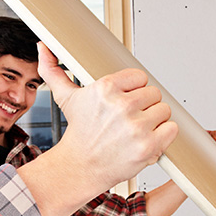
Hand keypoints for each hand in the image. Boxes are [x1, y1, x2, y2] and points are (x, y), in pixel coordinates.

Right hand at [16, 45, 177, 215]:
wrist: (80, 167)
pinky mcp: (148, 146)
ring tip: (136, 131)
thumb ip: (54, 71)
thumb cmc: (78, 133)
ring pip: (164, 110)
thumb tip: (43, 48)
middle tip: (129, 120)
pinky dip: (163, 136)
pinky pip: (171, 129)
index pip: (140, 77)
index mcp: (106, 88)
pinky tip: (146, 140)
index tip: (124, 103)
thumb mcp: (65, 98)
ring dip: (154, 121)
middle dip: (144, 107)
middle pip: (154, 93)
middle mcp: (122, 106)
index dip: (134, 91)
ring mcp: (136, 127)